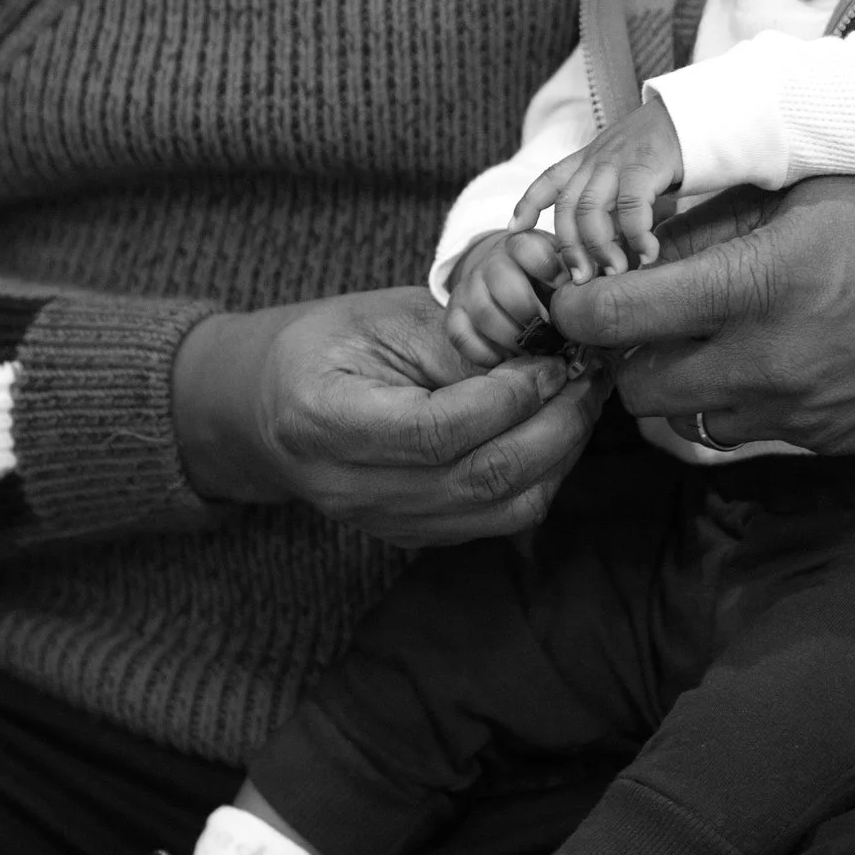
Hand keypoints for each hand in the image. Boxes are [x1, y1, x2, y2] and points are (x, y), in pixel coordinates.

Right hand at [172, 287, 603, 545]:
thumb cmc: (324, 344)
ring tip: (582, 399)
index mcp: (325, 421)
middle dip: (553, 425)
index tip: (550, 356)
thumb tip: (540, 349)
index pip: (437, 430)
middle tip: (589, 375)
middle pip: (479, 479)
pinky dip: (541, 477)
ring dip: (559, 455)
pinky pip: (496, 520)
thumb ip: (454, 338)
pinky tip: (555, 429)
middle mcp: (353, 489)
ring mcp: (384, 523)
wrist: (266, 408)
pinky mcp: (414, 536)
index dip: (508, 397)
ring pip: (500, 510)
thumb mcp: (379, 317)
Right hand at [445, 229, 570, 367]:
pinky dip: (486, 353)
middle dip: (529, 311)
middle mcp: (491, 262)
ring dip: (512, 337)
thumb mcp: (566, 270)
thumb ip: (580, 278)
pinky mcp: (454, 314)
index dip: (548, 267)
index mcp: (523, 244)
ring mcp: (469, 288)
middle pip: (501, 280)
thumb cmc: (549, 283)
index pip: (527, 246)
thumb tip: (598, 297)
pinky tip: (508, 360)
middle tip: (551, 333)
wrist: (511, 284)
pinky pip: (460, 335)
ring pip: (483, 311)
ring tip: (535, 351)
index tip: (564, 289)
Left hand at [512, 96, 683, 279]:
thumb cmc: (663, 150)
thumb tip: (607, 247)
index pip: (550, 179)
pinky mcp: (644, 165)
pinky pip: (631, 207)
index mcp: (589, 158)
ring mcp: (618, 161)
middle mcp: (597, 159)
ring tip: (614, 273)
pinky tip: (648, 255)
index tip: (514, 230)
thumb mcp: (625, 168)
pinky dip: (637, 236)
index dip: (528, 203)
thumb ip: (611, 199)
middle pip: (567, 207)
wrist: (694, 115)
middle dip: (570, 247)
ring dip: (599, 247)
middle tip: (580, 280)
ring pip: (590, 209)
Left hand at [545, 162, 854, 452]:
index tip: (574, 294)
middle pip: (638, 390)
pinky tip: (775, 355)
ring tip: (712, 336)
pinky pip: (753, 434)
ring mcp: (807, 411)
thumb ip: (710, 229)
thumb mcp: (801, 192)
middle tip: (641, 318)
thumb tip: (626, 251)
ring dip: (683, 385)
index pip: (615, 319)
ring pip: (689, 421)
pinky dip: (743, 402)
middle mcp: (775, 359)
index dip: (576, 309)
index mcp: (760, 281)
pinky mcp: (836, 441)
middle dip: (624, 357)